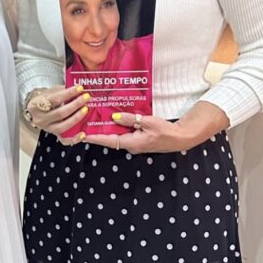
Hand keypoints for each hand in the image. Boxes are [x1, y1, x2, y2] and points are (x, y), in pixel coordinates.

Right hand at [26, 85, 89, 142]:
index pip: (54, 99)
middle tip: (86, 98)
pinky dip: (74, 139)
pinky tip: (83, 134)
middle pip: (60, 113)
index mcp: (36, 105)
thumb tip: (79, 89)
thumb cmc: (46, 98)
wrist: (37, 109)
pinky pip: (64, 140)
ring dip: (76, 118)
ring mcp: (47, 128)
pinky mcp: (54, 135)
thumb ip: (62, 90)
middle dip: (75, 105)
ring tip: (86, 109)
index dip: (68, 93)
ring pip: (62, 127)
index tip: (80, 88)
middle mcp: (40, 119)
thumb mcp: (50, 91)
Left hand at [82, 102, 229, 153]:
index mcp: (132, 143)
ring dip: (106, 129)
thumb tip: (114, 117)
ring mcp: (133, 144)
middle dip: (97, 132)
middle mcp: (130, 146)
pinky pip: (123, 134)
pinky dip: (116, 128)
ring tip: (94, 120)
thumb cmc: (165, 130)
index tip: (83, 136)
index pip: (109, 141)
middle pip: (110, 139)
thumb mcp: (148, 121)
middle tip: (84, 124)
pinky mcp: (137, 140)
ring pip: (116, 136)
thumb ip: (130, 119)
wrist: (179, 137)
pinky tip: (111, 120)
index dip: (95, 138)